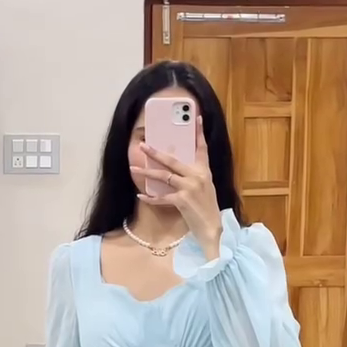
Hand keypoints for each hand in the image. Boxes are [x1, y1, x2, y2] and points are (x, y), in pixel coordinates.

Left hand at [131, 117, 222, 259]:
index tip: (197, 118)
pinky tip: (141, 195)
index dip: (199, 133)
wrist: (212, 229)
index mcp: (205, 172)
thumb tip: (177, 169)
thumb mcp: (206, 188)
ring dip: (147, 172)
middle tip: (143, 145)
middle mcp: (197, 176)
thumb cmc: (207, 210)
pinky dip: (150, 197)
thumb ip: (194, 176)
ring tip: (134, 168)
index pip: (202, 149)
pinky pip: (161, 197)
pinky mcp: (182, 200)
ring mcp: (189, 188)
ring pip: (163, 176)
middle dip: (155, 152)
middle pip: (172, 160)